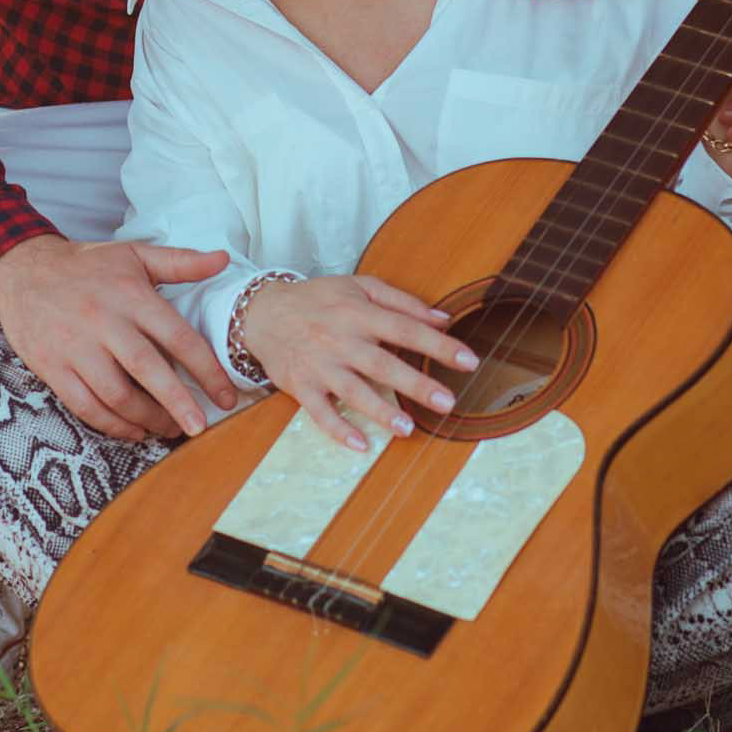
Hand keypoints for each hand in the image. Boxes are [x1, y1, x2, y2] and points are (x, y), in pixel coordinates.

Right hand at [0, 233, 236, 441]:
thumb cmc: (86, 265)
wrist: (21, 271)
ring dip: (147, 419)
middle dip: (178, 404)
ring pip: (116, 395)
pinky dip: (112, 425)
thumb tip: (224, 260)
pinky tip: (134, 431)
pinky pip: (85, 406)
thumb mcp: (134, 254)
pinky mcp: (53, 368)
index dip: (206, 370)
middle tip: (200, 427)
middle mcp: (105, 322)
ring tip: (170, 429)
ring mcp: (76, 348)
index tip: (225, 396)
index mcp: (131, 295)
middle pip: (148, 371)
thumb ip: (181, 262)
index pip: (177, 337)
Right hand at [241, 274, 480, 452]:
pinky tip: (361, 444)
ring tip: (408, 428)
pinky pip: (320, 412)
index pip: (404, 329)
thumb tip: (442, 318)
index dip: (437, 345)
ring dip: (380, 411)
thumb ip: (401, 301)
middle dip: (416, 384)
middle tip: (447, 402)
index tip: (468, 360)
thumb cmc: (318, 300)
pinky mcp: (300, 386)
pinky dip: (338, 429)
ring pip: (352, 391)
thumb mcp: (358, 287)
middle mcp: (340, 340)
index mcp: (358, 313)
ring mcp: (319, 365)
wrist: (263, 312)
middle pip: (382, 364)